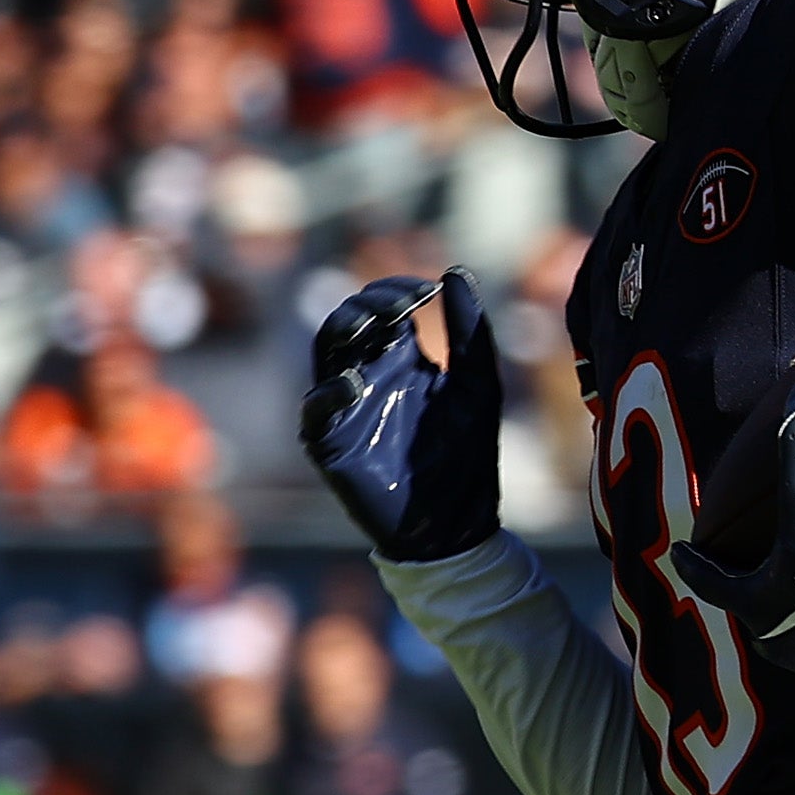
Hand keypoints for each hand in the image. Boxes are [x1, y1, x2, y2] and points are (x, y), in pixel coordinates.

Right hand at [300, 268, 502, 561]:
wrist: (455, 524)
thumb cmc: (468, 455)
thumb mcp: (479, 385)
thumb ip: (469, 331)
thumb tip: (457, 271)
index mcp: (400, 360)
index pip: (381, 307)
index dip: (396, 290)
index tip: (427, 289)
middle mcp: (366, 375)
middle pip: (347, 321)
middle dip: (369, 302)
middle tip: (403, 301)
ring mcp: (344, 406)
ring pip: (325, 353)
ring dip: (344, 330)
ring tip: (376, 321)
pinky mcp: (330, 441)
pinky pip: (315, 409)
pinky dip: (330, 391)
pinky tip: (357, 382)